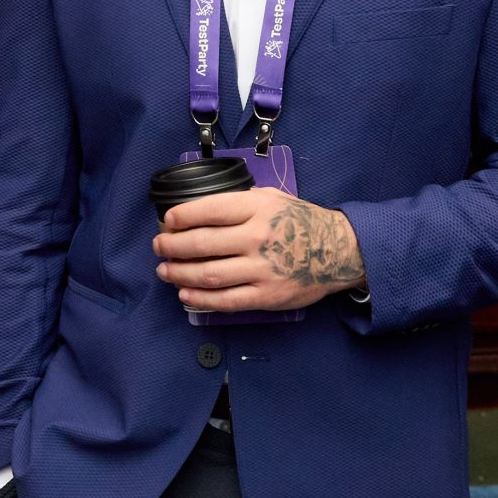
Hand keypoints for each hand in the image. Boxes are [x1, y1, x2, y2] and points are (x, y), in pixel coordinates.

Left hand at [152, 187, 365, 311]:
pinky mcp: (266, 296)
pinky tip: (185, 293)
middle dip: (172, 245)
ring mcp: (262, 270)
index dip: (182, 216)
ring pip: (208, 274)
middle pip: (202, 243)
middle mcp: (258, 238)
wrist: (338, 252)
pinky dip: (200, 298)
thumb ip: (239, 202)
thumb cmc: (300, 221)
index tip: (167, 221)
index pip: (210, 210)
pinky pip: (226, 300)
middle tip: (159, 246)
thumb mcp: (273, 198)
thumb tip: (200, 209)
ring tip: (165, 270)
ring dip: (179, 273)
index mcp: (258, 209)